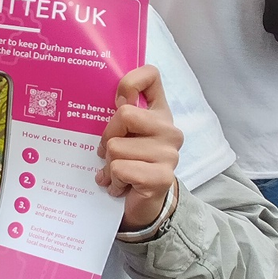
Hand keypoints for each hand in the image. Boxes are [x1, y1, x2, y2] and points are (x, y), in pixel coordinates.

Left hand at [97, 65, 182, 230]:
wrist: (143, 203)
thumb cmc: (128, 163)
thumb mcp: (123, 135)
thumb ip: (120, 114)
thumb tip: (114, 101)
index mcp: (160, 112)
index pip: (151, 75)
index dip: (129, 82)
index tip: (116, 102)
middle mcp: (170, 129)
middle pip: (123, 114)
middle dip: (107, 136)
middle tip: (110, 152)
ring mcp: (170, 154)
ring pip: (115, 146)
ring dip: (108, 163)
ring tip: (117, 172)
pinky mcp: (162, 177)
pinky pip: (120, 168)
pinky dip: (112, 179)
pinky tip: (120, 185)